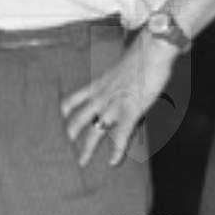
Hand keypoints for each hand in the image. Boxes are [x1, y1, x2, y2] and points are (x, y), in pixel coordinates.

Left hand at [63, 37, 173, 166]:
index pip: (72, 100)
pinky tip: (112, 162)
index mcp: (97, 85)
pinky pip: (120, 136)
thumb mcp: (120, 69)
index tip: (65, 117)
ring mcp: (113, 106)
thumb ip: (116, 80)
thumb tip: (122, 83)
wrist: (150, 53)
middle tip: (69, 144)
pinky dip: (116, 151)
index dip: (67, 110)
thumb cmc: (141, 57)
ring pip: (93, 131)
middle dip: (72, 133)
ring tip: (82, 161)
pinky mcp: (130, 112)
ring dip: (87, 148)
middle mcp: (100, 97)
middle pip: (78, 119)